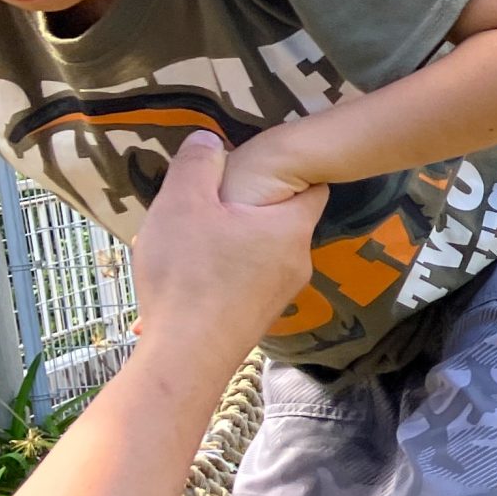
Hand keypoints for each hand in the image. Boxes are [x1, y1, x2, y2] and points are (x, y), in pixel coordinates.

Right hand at [130, 133, 323, 357]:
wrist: (187, 356)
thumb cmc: (189, 274)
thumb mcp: (182, 204)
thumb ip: (197, 166)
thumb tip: (209, 139)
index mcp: (290, 228)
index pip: (313, 186)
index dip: (291, 170)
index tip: (259, 164)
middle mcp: (298, 261)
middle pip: (279, 219)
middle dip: (246, 208)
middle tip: (207, 201)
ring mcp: (280, 294)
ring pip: (258, 251)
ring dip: (227, 241)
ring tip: (187, 241)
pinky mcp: (257, 316)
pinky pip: (243, 280)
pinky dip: (220, 271)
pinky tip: (186, 277)